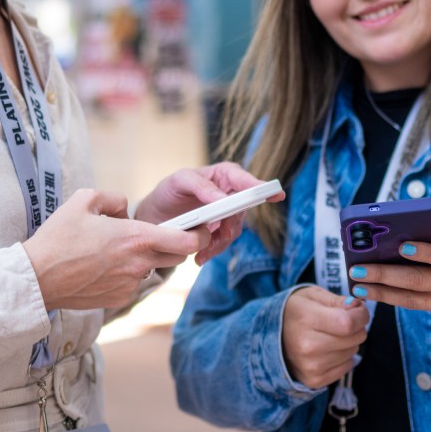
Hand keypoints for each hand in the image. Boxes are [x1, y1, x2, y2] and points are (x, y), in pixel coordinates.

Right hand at [22, 189, 210, 310]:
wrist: (37, 278)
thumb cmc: (58, 238)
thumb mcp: (84, 200)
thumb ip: (113, 198)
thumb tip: (124, 209)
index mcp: (137, 238)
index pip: (188, 240)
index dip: (201, 233)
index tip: (201, 226)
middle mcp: (139, 264)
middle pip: (178, 256)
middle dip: (177, 243)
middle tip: (163, 232)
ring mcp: (130, 284)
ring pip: (152, 267)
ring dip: (146, 257)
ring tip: (117, 248)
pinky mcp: (119, 299)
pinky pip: (133, 281)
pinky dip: (127, 272)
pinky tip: (103, 265)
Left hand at [132, 162, 281, 264]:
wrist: (155, 217)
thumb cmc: (168, 191)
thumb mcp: (179, 182)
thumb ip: (201, 186)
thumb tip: (223, 198)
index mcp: (223, 174)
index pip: (244, 179)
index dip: (260, 186)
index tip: (275, 194)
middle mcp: (229, 193)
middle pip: (242, 209)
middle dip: (232, 224)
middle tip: (222, 235)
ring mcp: (226, 213)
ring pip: (235, 229)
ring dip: (220, 242)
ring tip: (202, 251)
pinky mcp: (219, 231)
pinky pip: (224, 242)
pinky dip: (213, 251)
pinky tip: (200, 257)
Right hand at [280, 287, 369, 388]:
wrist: (271, 337)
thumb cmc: (295, 312)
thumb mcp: (312, 296)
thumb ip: (337, 300)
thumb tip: (357, 307)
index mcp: (306, 319)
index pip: (348, 323)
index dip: (360, 315)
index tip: (358, 310)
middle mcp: (308, 346)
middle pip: (355, 338)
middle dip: (356, 327)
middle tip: (341, 322)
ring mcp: (311, 366)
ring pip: (353, 352)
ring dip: (348, 343)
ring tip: (330, 336)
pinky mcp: (314, 380)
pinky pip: (347, 367)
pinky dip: (343, 358)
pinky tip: (328, 350)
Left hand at [346, 208, 430, 327]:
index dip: (425, 252)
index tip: (401, 245)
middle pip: (419, 281)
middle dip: (384, 274)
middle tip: (357, 268)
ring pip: (413, 300)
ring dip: (382, 293)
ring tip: (357, 285)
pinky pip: (421, 306)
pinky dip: (397, 299)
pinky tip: (376, 291)